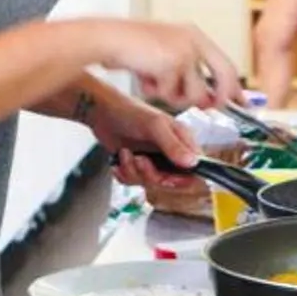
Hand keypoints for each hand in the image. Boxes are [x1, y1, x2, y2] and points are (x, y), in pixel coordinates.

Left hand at [79, 88, 201, 190]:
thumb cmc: (130, 111)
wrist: (101, 111)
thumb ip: (173, 145)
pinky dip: (124, 174)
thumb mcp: (154, 126)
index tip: (166, 177)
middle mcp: (171, 154)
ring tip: (126, 153)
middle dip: (151, 175)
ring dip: (133, 172)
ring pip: (150, 184)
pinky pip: (134, 183)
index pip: (194, 171)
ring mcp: (154, 161)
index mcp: (182, 141)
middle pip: (170, 182)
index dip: (182, 180)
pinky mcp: (137, 167)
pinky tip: (120, 158)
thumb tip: (193, 162)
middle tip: (140, 160)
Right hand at [90, 19, 242, 110]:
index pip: (226, 64)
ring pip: (195, 94)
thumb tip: (207, 100)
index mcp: (194, 35)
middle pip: (225, 77)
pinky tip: (144, 78)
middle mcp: (194, 40)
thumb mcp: (165, 56)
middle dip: (219, 98)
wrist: (108, 39)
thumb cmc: (130, 48)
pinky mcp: (174, 63)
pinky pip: (172, 94)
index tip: (244, 102)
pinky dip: (157, 92)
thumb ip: (187, 73)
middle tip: (213, 109)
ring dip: (174, 96)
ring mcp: (186, 51)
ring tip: (154, 83)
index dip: (235, 86)